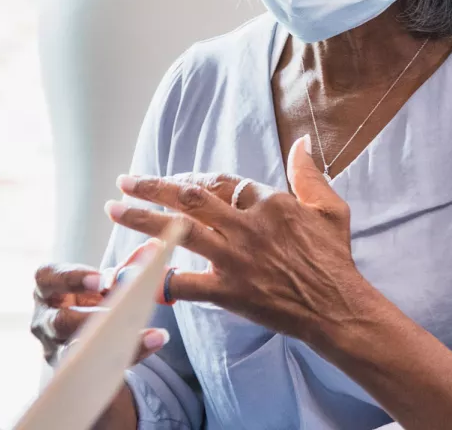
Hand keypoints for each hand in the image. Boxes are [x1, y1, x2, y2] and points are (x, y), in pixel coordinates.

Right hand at [31, 239, 169, 366]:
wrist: (89, 337)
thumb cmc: (93, 300)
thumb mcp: (105, 283)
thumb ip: (126, 267)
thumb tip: (154, 248)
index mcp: (47, 290)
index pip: (48, 279)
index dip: (72, 278)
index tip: (100, 280)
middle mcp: (45, 321)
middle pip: (60, 321)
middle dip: (92, 318)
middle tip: (123, 311)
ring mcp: (56, 350)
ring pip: (79, 351)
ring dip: (116, 341)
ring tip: (150, 334)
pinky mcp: (75, 372)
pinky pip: (101, 365)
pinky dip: (131, 353)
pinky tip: (153, 341)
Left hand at [106, 136, 368, 351]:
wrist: (337, 309)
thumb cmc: (333, 258)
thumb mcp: (329, 208)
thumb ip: (309, 174)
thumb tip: (301, 143)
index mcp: (268, 201)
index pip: (220, 181)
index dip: (193, 178)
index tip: (176, 180)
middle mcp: (245, 225)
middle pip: (190, 197)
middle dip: (153, 187)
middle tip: (125, 181)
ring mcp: (234, 258)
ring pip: (179, 231)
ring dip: (143, 219)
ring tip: (115, 209)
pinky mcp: (228, 290)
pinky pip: (185, 283)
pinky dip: (159, 279)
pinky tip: (133, 275)